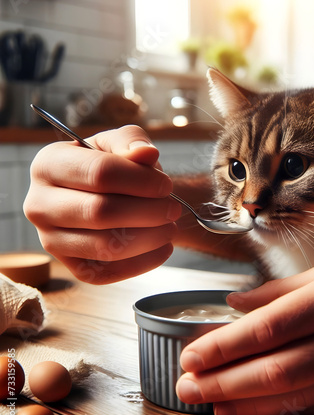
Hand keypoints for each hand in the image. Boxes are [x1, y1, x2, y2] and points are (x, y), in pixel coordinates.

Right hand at [24, 125, 181, 283]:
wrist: (109, 195)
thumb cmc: (113, 165)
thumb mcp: (119, 142)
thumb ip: (132, 141)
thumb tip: (146, 154)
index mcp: (48, 165)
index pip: (99, 173)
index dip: (141, 181)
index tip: (166, 185)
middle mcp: (40, 205)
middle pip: (101, 212)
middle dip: (148, 211)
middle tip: (173, 209)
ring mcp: (51, 241)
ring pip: (106, 246)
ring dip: (149, 237)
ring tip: (170, 227)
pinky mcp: (73, 267)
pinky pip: (109, 273)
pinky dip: (144, 263)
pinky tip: (164, 247)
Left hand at [176, 260, 313, 414]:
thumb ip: (279, 291)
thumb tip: (235, 304)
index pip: (269, 327)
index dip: (226, 345)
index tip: (193, 354)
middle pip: (275, 368)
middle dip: (224, 380)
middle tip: (188, 385)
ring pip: (292, 396)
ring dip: (243, 403)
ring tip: (208, 402)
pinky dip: (277, 414)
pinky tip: (248, 413)